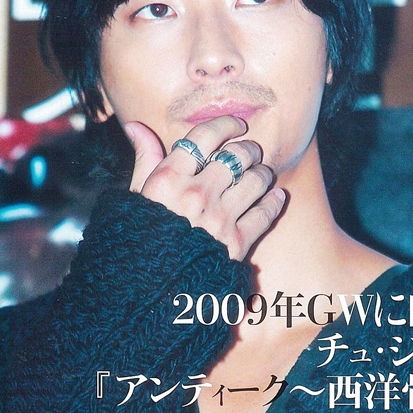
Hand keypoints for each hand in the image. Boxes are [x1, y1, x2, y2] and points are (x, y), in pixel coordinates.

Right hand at [125, 116, 284, 260]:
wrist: (147, 287)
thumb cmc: (139, 237)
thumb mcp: (137, 196)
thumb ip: (144, 159)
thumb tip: (137, 126)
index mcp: (168, 179)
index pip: (205, 136)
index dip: (226, 125)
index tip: (236, 126)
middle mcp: (196, 194)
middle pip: (237, 155)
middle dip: (249, 149)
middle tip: (251, 152)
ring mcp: (218, 218)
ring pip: (256, 180)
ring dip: (263, 173)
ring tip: (262, 174)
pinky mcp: (236, 242)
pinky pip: (265, 213)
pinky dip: (274, 201)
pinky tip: (275, 197)